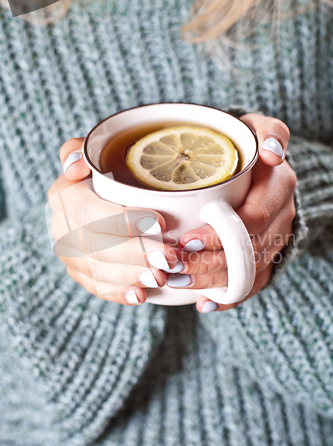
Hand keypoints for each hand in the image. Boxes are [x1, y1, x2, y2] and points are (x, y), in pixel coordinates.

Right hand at [48, 138, 178, 305]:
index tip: (161, 223)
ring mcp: (69, 254)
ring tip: (162, 276)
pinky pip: (96, 288)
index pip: (88, 211)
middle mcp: (61, 227)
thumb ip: (80, 149)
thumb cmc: (108, 172)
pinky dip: (119, 294)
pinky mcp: (80, 274)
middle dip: (135, 253)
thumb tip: (76, 166)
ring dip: (131, 276)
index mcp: (63, 196)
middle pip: (95, 246)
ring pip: (96, 271)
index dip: (123, 220)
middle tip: (170, 257)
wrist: (103, 197)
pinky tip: (141, 296)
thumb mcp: (95, 152)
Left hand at [165, 113, 296, 312]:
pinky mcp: (267, 255)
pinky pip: (254, 283)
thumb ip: (269, 133)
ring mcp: (275, 240)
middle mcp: (282, 217)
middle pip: (247, 252)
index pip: (252, 219)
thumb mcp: (259, 128)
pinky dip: (230, 297)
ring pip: (247, 272)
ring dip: (211, 282)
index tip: (188, 240)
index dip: (221, 234)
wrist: (262, 167)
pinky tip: (205, 304)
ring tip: (177, 283)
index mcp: (279, 187)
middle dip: (208, 264)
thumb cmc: (248, 145)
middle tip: (173, 268)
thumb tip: (271, 154)